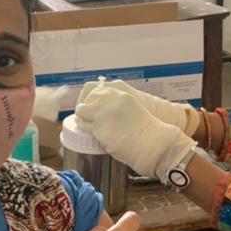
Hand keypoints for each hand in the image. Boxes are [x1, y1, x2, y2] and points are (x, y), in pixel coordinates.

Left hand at [75, 84, 195, 179]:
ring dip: (82, 119)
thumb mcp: (131, 105)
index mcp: (118, 92)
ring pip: (81, 112)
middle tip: (84, 116)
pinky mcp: (97, 127)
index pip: (93, 88)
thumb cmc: (145, 127)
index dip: (88, 98)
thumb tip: (101, 104)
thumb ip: (116, 102)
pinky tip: (93, 133)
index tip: (88, 105)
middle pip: (85, 99)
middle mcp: (108, 99)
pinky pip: (84, 127)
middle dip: (84, 108)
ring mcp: (102, 112)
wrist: (150, 141)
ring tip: (86, 125)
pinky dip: (86, 130)